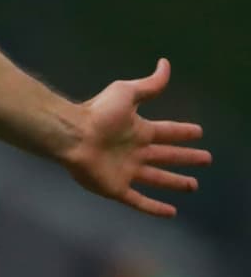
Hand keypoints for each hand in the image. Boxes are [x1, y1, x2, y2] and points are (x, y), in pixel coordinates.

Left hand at [62, 58, 210, 217]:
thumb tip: (165, 64)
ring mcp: (125, 170)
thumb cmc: (98, 113)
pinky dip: (155, 208)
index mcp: (137, 130)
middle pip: (166, 155)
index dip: (183, 132)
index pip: (167, 131)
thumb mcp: (127, 93)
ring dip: (175, 182)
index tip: (199, 132)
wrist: (71, 134)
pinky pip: (139, 201)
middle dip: (186, 158)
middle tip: (205, 159)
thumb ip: (149, 84)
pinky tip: (171, 212)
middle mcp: (134, 151)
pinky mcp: (116, 188)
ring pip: (157, 178)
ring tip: (193, 186)